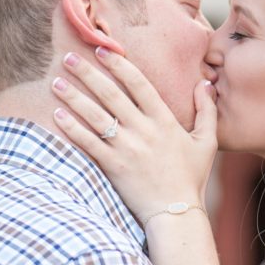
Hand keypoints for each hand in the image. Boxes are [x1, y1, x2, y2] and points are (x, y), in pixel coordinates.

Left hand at [51, 47, 217, 226]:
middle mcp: (144, 130)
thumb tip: (205, 82)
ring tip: (57, 82)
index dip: (119, 65)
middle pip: (111, 94)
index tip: (102, 51)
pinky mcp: (114, 167)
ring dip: (74, 97)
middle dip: (88, 74)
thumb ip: (207, 110)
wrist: (176, 213)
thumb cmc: (192, 178)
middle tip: (69, 58)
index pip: (139, 84)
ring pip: (95, 116)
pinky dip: (72, 128)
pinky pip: (88, 143)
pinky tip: (57, 115)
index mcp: (165, 121)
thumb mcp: (207, 142)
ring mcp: (127, 148)